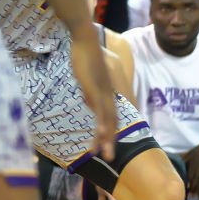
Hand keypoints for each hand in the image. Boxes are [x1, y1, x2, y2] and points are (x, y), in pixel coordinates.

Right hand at [70, 33, 116, 161]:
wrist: (86, 40)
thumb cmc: (85, 56)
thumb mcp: (88, 79)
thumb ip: (90, 92)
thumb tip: (90, 103)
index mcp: (107, 93)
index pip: (111, 117)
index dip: (110, 132)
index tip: (107, 146)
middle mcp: (109, 94)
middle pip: (113, 122)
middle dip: (111, 142)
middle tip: (111, 159)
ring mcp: (104, 92)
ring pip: (109, 120)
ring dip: (108, 138)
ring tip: (106, 154)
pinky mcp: (96, 88)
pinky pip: (101, 110)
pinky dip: (103, 124)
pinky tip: (102, 135)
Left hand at [184, 139, 198, 194]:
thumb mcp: (191, 153)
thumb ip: (184, 159)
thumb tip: (175, 161)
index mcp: (193, 164)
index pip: (189, 175)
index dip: (187, 183)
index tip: (185, 189)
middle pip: (195, 180)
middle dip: (192, 188)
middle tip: (190, 196)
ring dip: (198, 189)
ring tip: (196, 196)